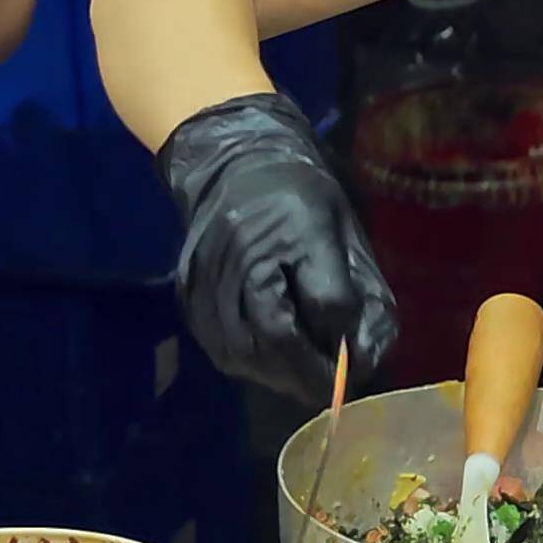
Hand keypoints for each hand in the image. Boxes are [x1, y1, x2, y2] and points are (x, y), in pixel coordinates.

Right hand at [158, 92, 398, 399]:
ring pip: (237, 352)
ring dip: (275, 373)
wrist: (232, 158)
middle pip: (264, 344)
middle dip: (301, 374)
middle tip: (328, 385)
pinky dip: (247, 359)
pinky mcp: (187, 291)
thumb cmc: (299, 190)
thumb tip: (355, 352)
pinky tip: (271, 359)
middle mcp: (234, 261)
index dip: (323, 361)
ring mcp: (203, 279)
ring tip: (302, 375)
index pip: (300, 321)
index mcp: (279, 239)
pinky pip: (216, 343)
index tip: (350, 377)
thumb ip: (350, 291)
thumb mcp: (340, 229)